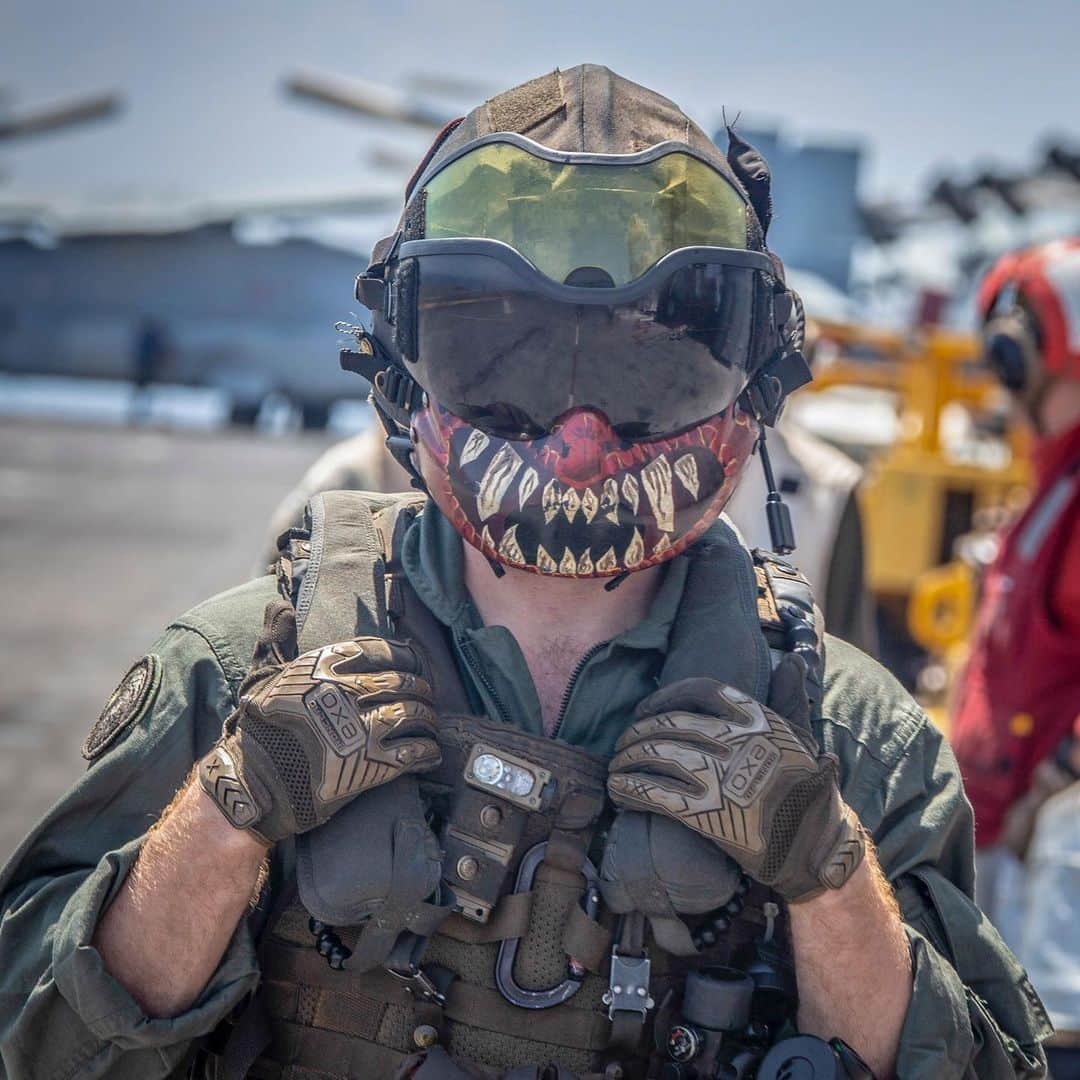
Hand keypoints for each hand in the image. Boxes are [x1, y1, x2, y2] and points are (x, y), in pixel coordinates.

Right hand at [200, 598, 439, 844]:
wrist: (256, 781)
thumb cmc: (259, 727)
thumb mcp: (263, 674)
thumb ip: (275, 636)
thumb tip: (278, 604)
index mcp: (326, 667)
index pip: (377, 649)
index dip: (400, 654)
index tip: (411, 659)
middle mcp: (348, 692)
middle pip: (400, 683)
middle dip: (419, 688)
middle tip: (427, 694)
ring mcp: (362, 729)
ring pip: (412, 715)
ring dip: (427, 718)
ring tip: (430, 722)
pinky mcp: (371, 764)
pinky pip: (413, 752)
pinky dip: (427, 752)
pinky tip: (430, 753)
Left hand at [606, 673, 862, 901]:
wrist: (812, 847)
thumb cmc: (807, 791)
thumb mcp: (802, 738)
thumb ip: (791, 698)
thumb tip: (793, 662)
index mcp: (756, 719)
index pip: (701, 691)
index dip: (665, 697)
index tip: (644, 709)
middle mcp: (734, 742)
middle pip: (669, 725)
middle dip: (637, 735)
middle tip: (623, 745)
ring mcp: (718, 776)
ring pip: (656, 756)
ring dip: (627, 761)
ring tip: (616, 768)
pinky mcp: (705, 812)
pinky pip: (654, 792)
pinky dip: (629, 789)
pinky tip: (618, 792)